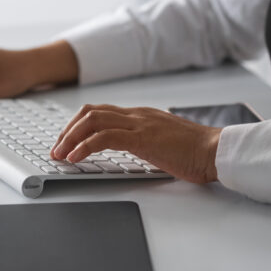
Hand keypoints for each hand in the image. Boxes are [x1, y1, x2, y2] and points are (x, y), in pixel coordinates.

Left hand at [51, 105, 221, 183]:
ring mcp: (139, 123)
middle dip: (67, 130)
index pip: (99, 112)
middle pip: (90, 112)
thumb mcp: (162, 141)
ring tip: (59, 155)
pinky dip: (85, 146)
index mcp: (139, 115)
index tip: (66, 142)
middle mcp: (136, 115)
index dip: (77, 126)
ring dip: (70, 138)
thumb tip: (127, 148)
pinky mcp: (142, 138)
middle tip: (56, 149)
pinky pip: (105, 138)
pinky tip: (75, 157)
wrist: (215, 150)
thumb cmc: (194, 150)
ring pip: (93, 121)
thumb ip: (144, 140)